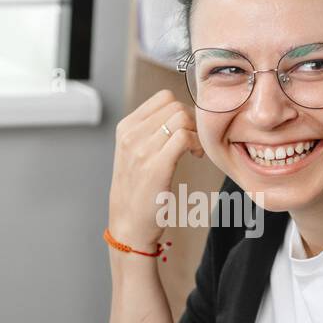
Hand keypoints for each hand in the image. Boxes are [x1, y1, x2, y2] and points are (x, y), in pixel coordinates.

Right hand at [109, 90, 203, 249]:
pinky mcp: (155, 166)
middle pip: (175, 105)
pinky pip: (184, 137)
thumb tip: (179, 114)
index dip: (182, 110)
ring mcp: (141, 150)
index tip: (186, 129)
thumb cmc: (137, 191)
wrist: (128, 225)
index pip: (163, 97)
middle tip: (194, 141)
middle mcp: (130, 135)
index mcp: (126, 128)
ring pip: (181, 118)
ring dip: (196, 132)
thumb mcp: (134, 154)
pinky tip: (196, 156)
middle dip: (192, 121)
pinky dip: (197, 144)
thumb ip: (149, 132)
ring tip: (195, 150)